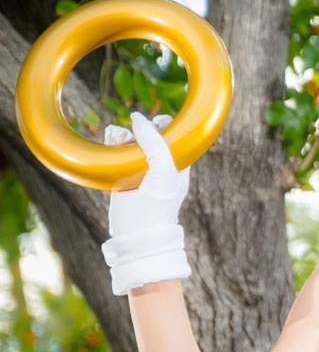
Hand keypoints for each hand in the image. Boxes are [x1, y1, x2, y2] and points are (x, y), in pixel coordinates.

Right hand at [101, 112, 191, 295]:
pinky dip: (112, 142)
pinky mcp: (120, 178)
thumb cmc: (159, 202)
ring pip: (130, 144)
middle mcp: (159, 167)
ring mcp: (139, 172)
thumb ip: (155, 142)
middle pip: (149, 137)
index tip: (159, 120)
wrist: (138, 233)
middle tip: (134, 132)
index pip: (174, 138)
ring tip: (116, 135)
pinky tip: (109, 137)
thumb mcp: (164, 168)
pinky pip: (115, 154)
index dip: (167, 126)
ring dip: (123, 134)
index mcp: (177, 165)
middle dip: (140, 129)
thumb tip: (137, 118)